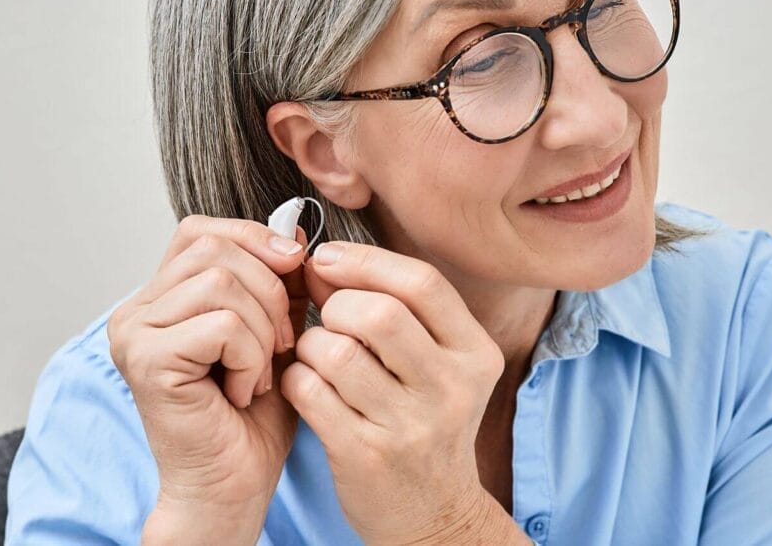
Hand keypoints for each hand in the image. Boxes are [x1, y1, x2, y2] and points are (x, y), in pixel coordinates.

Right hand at [107, 215, 311, 539]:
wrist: (234, 484)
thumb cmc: (253, 416)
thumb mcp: (277, 330)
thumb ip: (280, 282)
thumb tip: (295, 232)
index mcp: (161, 297)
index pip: (203, 231)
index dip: (254, 239)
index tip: (293, 269)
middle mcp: (136, 309)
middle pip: (217, 250)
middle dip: (271, 291)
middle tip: (280, 344)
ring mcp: (135, 333)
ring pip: (223, 283)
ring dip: (264, 330)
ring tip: (259, 373)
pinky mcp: (148, 360)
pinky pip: (224, 324)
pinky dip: (251, 358)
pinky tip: (243, 391)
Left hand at [280, 242, 509, 544]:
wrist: (433, 513)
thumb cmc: (426, 422)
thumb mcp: (436, 365)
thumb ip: (392, 308)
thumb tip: (322, 260)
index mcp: (475, 353)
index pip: (422, 283)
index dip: (366, 261)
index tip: (327, 258)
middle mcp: (452, 388)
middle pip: (378, 314)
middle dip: (337, 305)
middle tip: (328, 318)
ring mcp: (411, 426)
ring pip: (337, 352)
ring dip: (311, 344)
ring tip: (316, 356)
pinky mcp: (366, 456)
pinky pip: (309, 392)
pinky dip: (296, 378)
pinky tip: (306, 385)